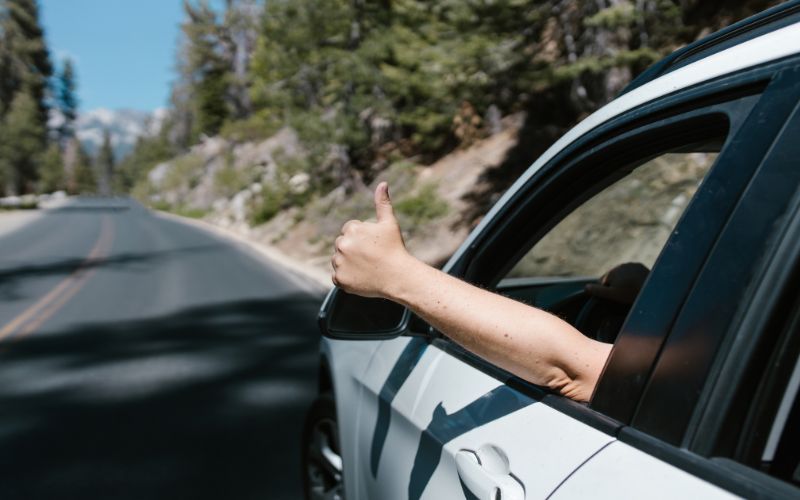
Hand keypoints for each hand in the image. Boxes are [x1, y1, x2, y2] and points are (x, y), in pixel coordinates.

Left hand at [331, 182, 412, 297]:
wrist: (399, 276)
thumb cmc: (395, 248)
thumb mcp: (389, 223)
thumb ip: (382, 203)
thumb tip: (383, 183)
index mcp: (351, 229)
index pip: (349, 230)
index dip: (362, 238)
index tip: (373, 245)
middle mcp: (342, 244)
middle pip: (342, 245)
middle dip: (353, 249)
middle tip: (371, 257)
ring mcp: (339, 263)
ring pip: (339, 260)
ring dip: (349, 263)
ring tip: (367, 267)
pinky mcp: (339, 279)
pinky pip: (338, 277)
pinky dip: (347, 278)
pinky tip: (362, 277)